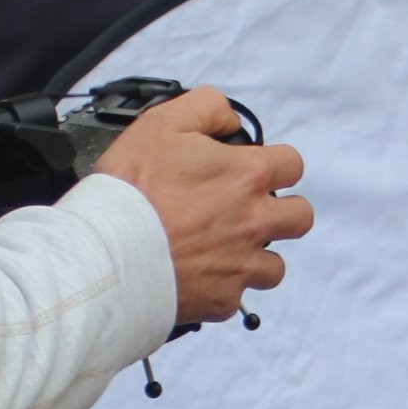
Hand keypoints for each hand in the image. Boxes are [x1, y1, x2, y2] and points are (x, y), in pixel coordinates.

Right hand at [95, 86, 311, 329]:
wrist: (107, 251)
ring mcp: (241, 265)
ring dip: (257, 256)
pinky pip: (237, 297)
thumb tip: (228, 120)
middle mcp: (253, 222)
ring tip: (225, 250)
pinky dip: (222, 287)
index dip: (274, 164)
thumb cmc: (132, 189)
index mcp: (246, 176)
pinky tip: (198, 275)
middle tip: (249, 212)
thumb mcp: (163, 122)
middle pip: (300, 218)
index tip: (256, 171)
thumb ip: (207, 108)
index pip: (292, 165)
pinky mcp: (222, 300)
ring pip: (276, 266)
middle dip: (281, 212)